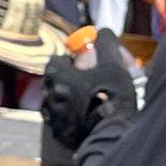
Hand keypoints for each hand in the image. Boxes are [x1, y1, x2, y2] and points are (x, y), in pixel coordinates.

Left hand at [41, 30, 137, 149]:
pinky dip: (67, 116)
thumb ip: (106, 44)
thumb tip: (103, 31)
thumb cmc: (111, 96)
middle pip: (51, 82)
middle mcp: (51, 95)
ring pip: (53, 102)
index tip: (79, 62)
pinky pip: (58, 121)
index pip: (55, 61)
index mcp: (61, 76)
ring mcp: (53, 117)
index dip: (67, 59)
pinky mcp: (59, 134)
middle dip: (63, 79)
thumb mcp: (114, 65)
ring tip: (83, 100)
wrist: (111, 134)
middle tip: (81, 81)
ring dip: (64, 98)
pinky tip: (82, 117)